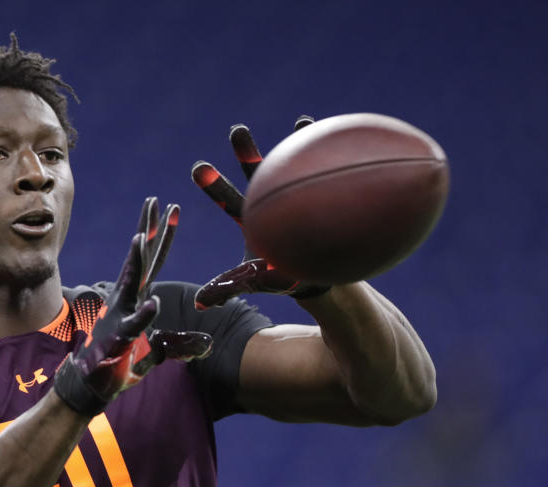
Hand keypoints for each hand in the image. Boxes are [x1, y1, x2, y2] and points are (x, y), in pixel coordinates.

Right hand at [53, 197, 212, 414]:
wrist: (89, 383)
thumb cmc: (119, 363)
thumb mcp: (152, 350)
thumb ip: (173, 344)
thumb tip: (205, 347)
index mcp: (135, 296)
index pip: (153, 259)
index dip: (162, 234)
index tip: (170, 208)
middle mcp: (127, 299)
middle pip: (142, 259)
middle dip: (149, 230)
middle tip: (155, 201)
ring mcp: (121, 316)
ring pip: (132, 283)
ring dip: (136, 259)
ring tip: (142, 235)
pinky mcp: (119, 340)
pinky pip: (134, 325)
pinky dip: (144, 314)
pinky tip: (154, 303)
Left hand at [191, 116, 330, 308]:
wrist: (317, 276)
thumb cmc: (283, 277)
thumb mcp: (254, 282)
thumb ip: (227, 287)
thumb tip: (198, 302)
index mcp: (251, 218)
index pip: (228, 199)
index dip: (213, 185)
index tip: (199, 166)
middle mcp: (272, 201)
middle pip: (257, 173)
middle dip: (248, 151)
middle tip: (238, 129)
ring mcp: (299, 197)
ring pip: (297, 167)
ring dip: (300, 144)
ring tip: (303, 123)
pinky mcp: (324, 199)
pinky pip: (330, 178)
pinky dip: (337, 162)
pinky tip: (350, 146)